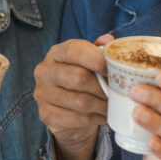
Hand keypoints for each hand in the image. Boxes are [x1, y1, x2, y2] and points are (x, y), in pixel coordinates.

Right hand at [33, 35, 111, 159]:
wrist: (63, 109)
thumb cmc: (79, 78)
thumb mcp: (87, 61)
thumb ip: (98, 49)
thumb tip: (108, 40)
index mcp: (56, 53)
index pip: (75, 51)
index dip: (97, 59)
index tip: (113, 69)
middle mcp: (44, 71)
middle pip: (78, 77)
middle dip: (103, 86)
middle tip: (118, 92)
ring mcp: (43, 94)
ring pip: (82, 102)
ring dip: (103, 105)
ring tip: (114, 105)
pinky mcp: (47, 115)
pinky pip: (79, 119)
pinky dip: (96, 118)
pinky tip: (104, 115)